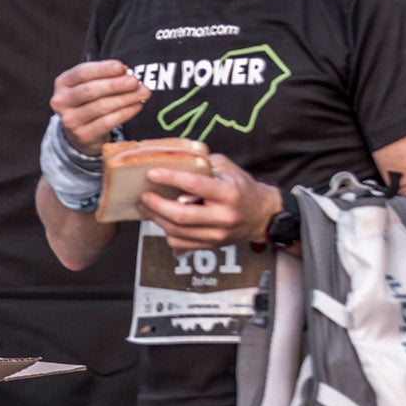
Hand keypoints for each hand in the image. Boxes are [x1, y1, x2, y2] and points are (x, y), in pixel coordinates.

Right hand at [50, 60, 150, 156]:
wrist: (80, 131)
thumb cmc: (88, 100)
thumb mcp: (89, 84)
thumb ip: (104, 76)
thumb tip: (125, 72)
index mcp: (62, 83)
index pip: (82, 72)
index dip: (103, 69)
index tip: (122, 67)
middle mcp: (61, 101)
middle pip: (90, 90)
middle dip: (116, 85)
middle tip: (135, 81)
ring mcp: (70, 120)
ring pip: (101, 107)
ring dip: (125, 98)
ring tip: (143, 93)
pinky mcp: (82, 135)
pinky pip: (107, 122)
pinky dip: (125, 113)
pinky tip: (137, 106)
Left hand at [138, 153, 283, 250]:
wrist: (262, 215)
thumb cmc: (241, 188)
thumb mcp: (227, 168)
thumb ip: (202, 163)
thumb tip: (174, 159)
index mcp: (228, 194)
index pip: (194, 185)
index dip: (169, 178)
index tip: (152, 173)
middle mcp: (222, 217)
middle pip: (180, 216)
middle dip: (155, 205)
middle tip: (143, 195)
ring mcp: (216, 235)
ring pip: (176, 232)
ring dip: (156, 219)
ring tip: (145, 206)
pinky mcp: (211, 246)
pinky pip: (179, 244)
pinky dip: (166, 232)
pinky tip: (161, 220)